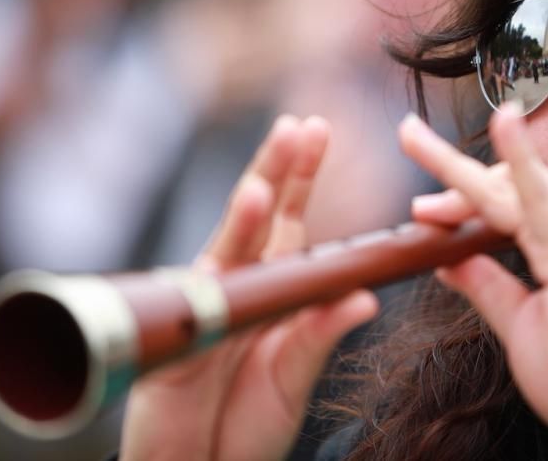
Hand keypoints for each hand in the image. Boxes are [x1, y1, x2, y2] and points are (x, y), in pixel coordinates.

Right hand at [121, 115, 378, 460]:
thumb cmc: (245, 421)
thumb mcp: (295, 373)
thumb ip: (322, 333)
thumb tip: (365, 298)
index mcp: (269, 286)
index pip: (285, 218)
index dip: (299, 175)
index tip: (317, 129)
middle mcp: (237, 286)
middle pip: (256, 218)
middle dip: (276, 170)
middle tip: (298, 127)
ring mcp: (206, 307)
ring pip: (226, 249)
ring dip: (246, 215)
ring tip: (265, 183)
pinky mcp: (182, 340)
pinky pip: (201, 300)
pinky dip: (216, 273)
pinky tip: (227, 249)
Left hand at [399, 107, 547, 445]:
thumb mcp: (518, 325)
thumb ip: (487, 287)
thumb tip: (448, 259)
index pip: (511, 204)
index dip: (465, 199)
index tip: (424, 213)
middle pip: (508, 187)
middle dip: (454, 173)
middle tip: (408, 146)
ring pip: (510, 188)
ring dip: (457, 165)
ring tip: (414, 138)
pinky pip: (542, 200)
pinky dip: (521, 160)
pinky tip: (504, 122)